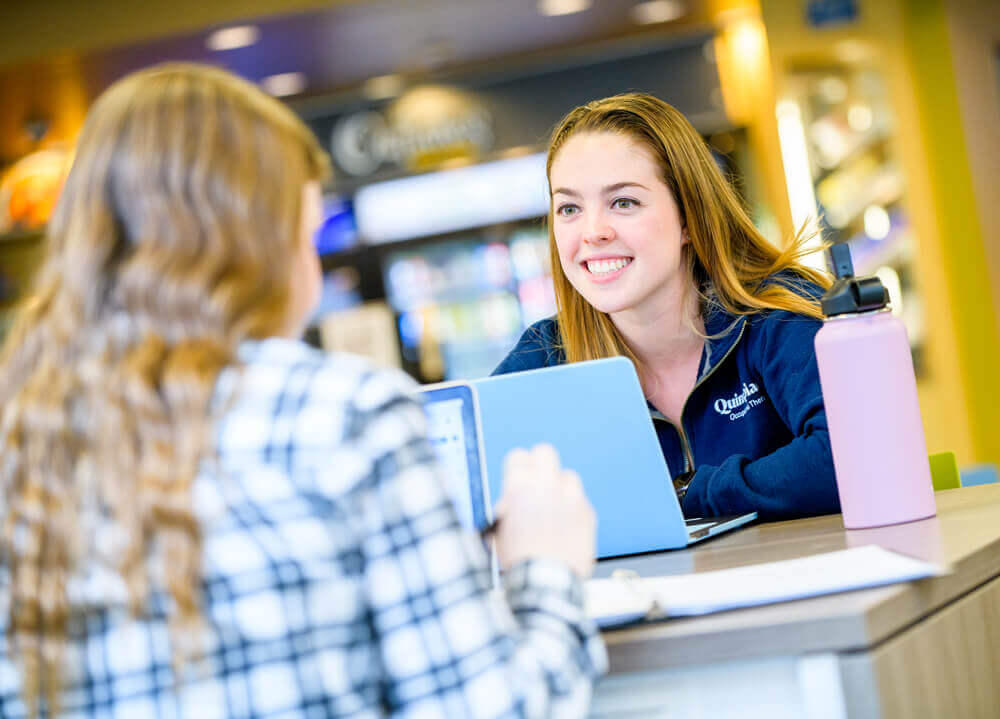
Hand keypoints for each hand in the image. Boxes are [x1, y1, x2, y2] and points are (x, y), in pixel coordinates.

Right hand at [493, 444, 596, 578]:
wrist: (545, 581)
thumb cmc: (519, 559)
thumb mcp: (499, 529)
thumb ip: (506, 507)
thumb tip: (509, 503)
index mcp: (518, 487)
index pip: (519, 456)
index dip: (518, 466)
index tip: (520, 475)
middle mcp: (545, 486)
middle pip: (545, 453)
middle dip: (541, 464)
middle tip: (538, 481)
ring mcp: (570, 498)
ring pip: (568, 476)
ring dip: (561, 487)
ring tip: (554, 507)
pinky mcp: (587, 512)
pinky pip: (581, 501)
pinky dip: (574, 509)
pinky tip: (567, 525)